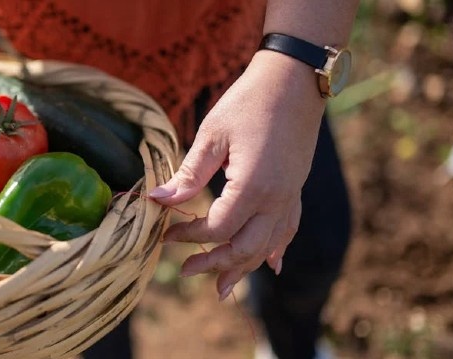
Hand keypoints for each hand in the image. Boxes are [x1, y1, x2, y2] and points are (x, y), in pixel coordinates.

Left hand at [149, 50, 326, 299]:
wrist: (294, 81)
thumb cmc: (249, 102)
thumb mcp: (211, 135)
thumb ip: (188, 175)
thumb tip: (157, 201)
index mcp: (252, 186)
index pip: (217, 228)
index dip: (189, 235)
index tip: (167, 232)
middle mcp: (276, 199)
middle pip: (244, 248)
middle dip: (214, 264)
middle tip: (185, 271)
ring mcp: (290, 196)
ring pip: (268, 246)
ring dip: (244, 268)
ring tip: (222, 288)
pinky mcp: (295, 189)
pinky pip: (288, 230)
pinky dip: (276, 250)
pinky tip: (272, 265)